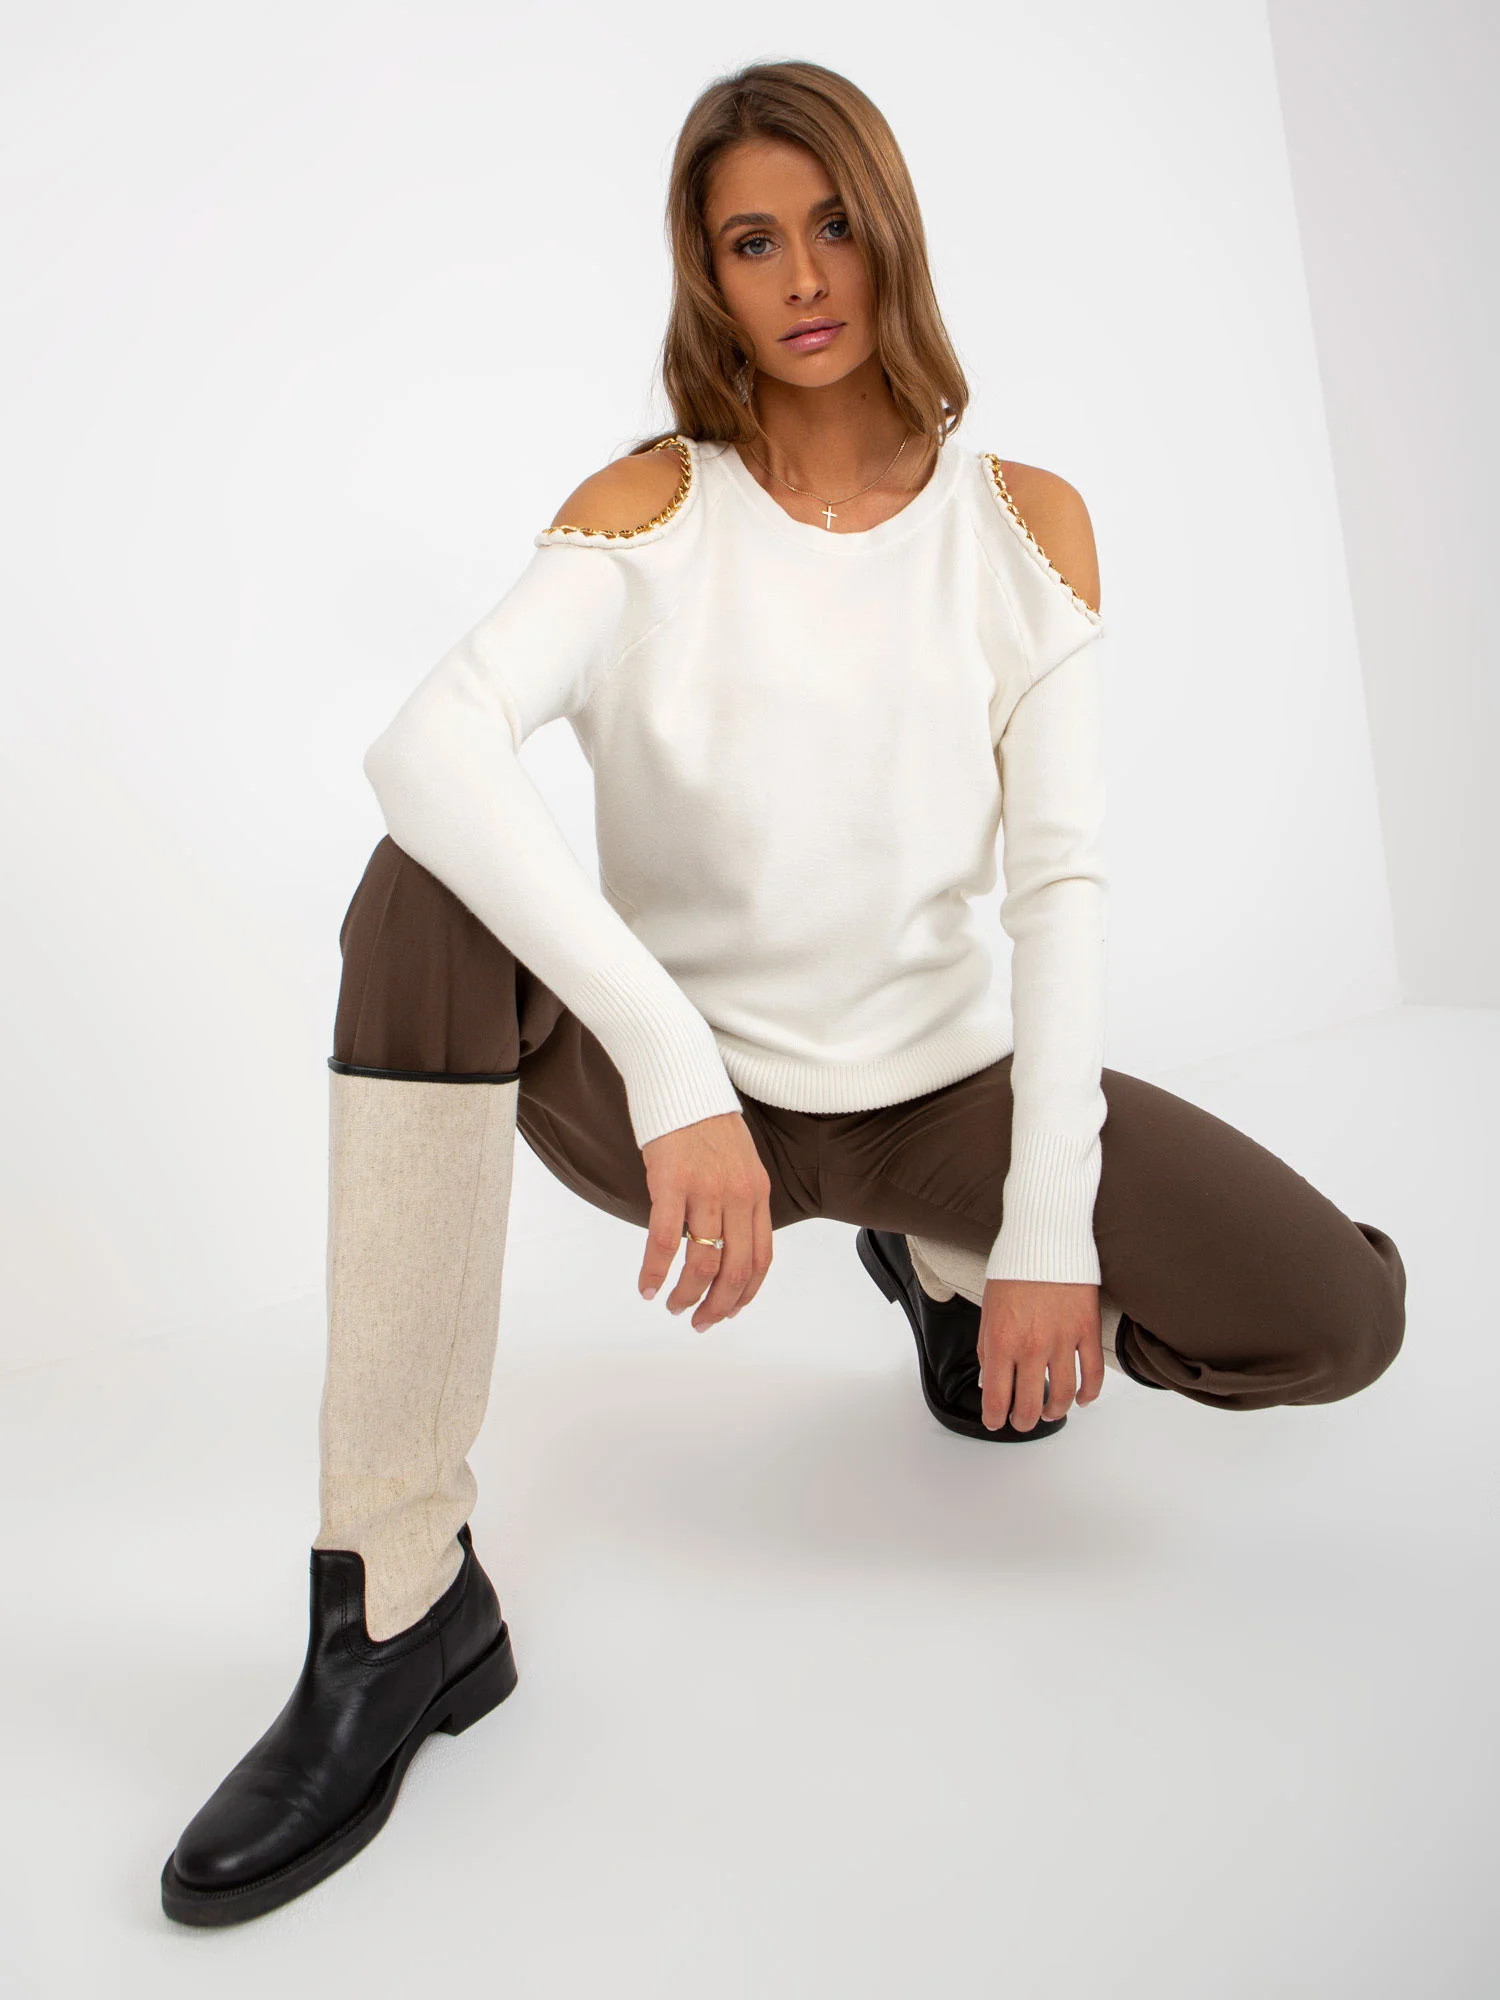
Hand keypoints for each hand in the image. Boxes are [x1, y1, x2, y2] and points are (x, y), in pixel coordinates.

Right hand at [638, 1112, 772, 1329]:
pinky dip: (654, 1271)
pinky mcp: (671, 1183)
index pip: (762, 1258)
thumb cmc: (706, 1123)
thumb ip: (740, 1200)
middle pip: (736, 1269)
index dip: (746, 1293)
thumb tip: (729, 1240)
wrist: (682, 1082)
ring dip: (687, 1295)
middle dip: (718, 1306)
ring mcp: (706, 1190)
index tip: (729, 1311)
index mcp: (757, 1193)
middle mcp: (738, 1196)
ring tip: (672, 1307)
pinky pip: (666, 1241)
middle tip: (700, 1323)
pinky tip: (646, 1287)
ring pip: (703, 1262)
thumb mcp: (741, 1162)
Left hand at [977, 1278, 1104, 1430]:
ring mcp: (1062, 1340)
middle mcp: (1031, 1346)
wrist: (1045, 1237)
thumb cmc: (1013, 1269)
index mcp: (1000, 1341)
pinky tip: (1081, 1400)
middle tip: (1021, 1421)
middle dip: (1023, 1421)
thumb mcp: (988, 1309)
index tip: (995, 1422)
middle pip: (1029, 1405)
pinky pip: (1092, 1374)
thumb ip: (986, 1349)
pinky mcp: (1087, 1330)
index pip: (996, 1397)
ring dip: (1055, 1412)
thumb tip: (989, 1381)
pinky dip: (1089, 1393)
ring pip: (1063, 1396)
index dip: (995, 1418)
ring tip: (1048, 1412)